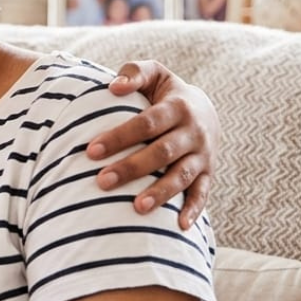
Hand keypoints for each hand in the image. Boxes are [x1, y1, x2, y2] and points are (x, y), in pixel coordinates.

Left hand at [87, 60, 218, 229]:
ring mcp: (204, 155)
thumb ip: (134, 73)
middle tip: (102, 181)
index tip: (91, 151)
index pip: (147, 123)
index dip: (120, 137)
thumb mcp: (154, 73)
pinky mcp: (209, 174)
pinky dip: (193, 211)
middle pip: (162, 152)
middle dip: (132, 168)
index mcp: (178, 106)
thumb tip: (113, 87)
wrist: (205, 109)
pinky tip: (179, 228)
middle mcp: (194, 132)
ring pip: (182, 176)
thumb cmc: (164, 92)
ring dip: (161, 192)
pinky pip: (203, 194)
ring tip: (136, 207)